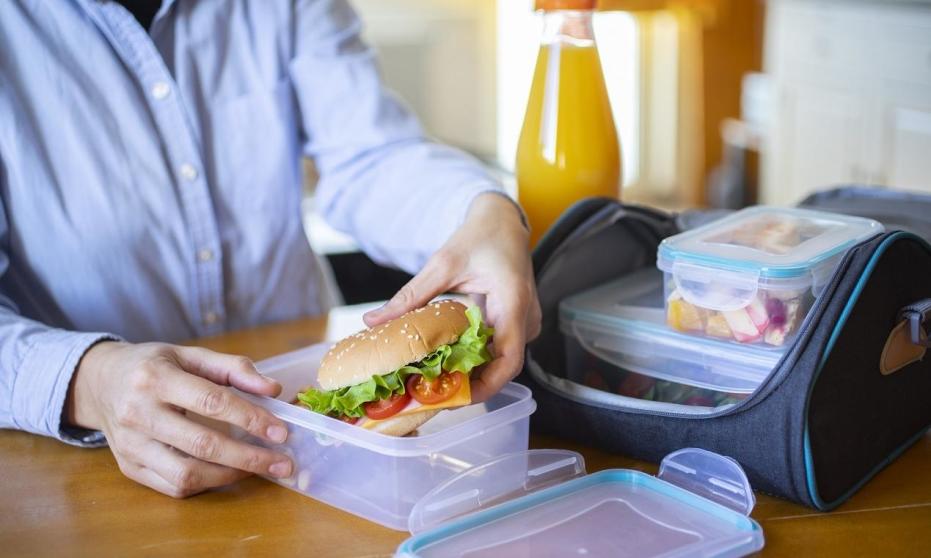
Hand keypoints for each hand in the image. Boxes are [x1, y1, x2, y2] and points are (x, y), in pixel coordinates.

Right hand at [66, 341, 293, 497]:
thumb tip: (274, 388)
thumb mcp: (190, 355)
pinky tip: (229, 472)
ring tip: (260, 469)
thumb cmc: (153, 365)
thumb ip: (233, 368)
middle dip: (249, 457)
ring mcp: (130, 445)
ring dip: (230, 475)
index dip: (250, 418)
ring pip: (186, 474)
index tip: (281, 431)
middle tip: (282, 463)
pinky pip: (173, 486)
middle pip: (202, 444)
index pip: (211, 402)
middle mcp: (138, 413)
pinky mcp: (128, 467)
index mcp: (155, 378)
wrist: (99, 382)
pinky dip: (207, 483)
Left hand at [363, 193, 541, 401]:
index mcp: (513, 303)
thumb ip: (411, 296)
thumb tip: (373, 320)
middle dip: (469, 383)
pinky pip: (496, 348)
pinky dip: (473, 357)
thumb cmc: (480, 237)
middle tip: (429, 393)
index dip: (484, 387)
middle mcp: (525, 318)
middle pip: (501, 366)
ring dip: (470, 371)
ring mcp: (523, 322)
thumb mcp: (442, 264)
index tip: (454, 398)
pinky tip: (447, 360)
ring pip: (498, 360)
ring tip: (433, 380)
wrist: (502, 221)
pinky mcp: (514, 323)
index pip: (508, 360)